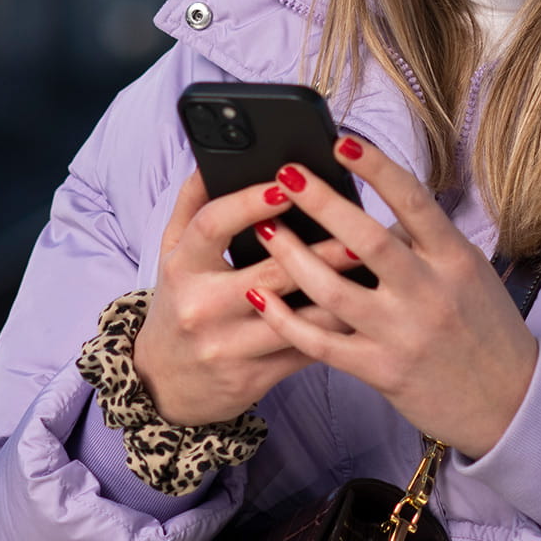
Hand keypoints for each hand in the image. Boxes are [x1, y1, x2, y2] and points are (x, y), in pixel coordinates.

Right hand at [132, 168, 361, 425]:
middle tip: (360, 231)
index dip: (249, 203)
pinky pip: (303, 351)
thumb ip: (192, 203)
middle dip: (320, 251)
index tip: (287, 184)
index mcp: (183, 266)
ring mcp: (228, 346)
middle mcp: (201, 307)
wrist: (165, 382)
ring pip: (296, 319)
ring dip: (340, 294)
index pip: (213, 225)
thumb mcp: (172, 252)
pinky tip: (364, 310)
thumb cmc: (179, 302)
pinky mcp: (252, 378)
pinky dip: (336, 331)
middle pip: (269, 272)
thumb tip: (213, 158)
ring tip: (375, 271)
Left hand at [245, 139, 539, 458]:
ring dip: (291, 256)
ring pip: (333, 290)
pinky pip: (320, 343)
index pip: (414, 200)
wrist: (509, 402)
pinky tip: (259, 296)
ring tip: (263, 229)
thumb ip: (425, 243)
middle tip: (285, 174)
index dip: (376, 167)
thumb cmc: (486, 329)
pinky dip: (285, 318)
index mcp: (454, 259)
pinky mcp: (380, 370)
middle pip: (366, 239)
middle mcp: (429, 292)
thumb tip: (373, 208)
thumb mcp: (469, 274)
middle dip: (321, 203)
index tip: (342, 141)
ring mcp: (402, 333)